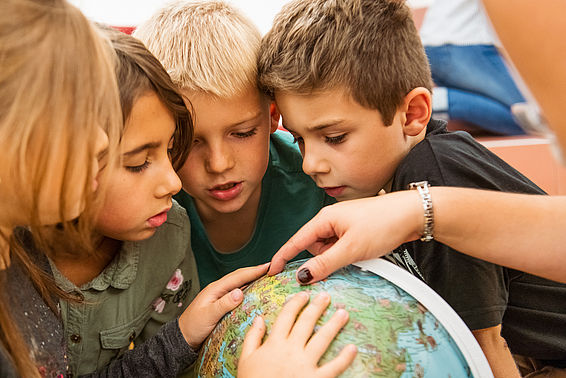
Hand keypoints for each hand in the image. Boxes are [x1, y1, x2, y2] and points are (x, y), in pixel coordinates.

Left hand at [179, 263, 268, 347]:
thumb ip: (223, 304)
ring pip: (239, 283)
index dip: (254, 271)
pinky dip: (247, 288)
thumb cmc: (193, 327)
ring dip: (252, 278)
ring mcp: (220, 296)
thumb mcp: (208, 316)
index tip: (268, 266)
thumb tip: (240, 292)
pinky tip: (254, 291)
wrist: (183, 337)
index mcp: (215, 289)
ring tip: (266, 276)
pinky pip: (237, 292)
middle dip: (255, 271)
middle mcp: (218, 289)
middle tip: (272, 268)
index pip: (238, 277)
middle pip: (239, 276)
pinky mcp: (221, 303)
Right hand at [238, 292, 356, 377]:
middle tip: (327, 296)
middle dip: (317, 307)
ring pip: (322, 339)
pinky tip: (353, 348)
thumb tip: (259, 318)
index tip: (304, 294)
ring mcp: (304, 364)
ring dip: (334, 325)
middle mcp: (291, 350)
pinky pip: (333, 367)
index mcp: (274, 343)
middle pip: (306, 323)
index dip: (296, 303)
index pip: (287, 316)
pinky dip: (344, 358)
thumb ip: (252, 337)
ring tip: (343, 313)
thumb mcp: (245, 359)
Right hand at [268, 191, 422, 283]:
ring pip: (328, 249)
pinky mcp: (354, 230)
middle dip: (321, 259)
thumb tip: (302, 275)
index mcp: (324, 219)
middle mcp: (330, 219)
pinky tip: (361, 254)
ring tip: (358, 255)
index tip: (270, 271)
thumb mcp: (351, 248)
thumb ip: (325, 263)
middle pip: (313, 246)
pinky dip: (346, 255)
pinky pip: (340, 247)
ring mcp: (343, 225)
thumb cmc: (382, 225)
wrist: (412, 214)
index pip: (296, 240)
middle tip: (344, 260)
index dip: (282, 256)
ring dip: (336, 258)